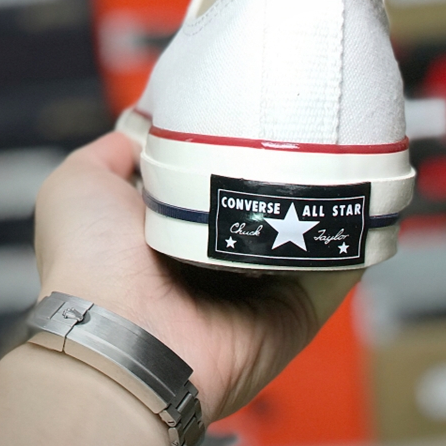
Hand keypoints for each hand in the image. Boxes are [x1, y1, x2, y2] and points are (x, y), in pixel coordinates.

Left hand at [34, 133, 360, 424]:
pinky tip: (365, 196)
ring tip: (348, 150)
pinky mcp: (298, 313)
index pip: (220, 184)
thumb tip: (148, 130)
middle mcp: (221, 263)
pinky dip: (356, 237)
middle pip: (271, 205)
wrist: (118, 335)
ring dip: (329, 198)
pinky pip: (339, 270)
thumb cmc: (91, 260)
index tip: (260, 109)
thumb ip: (115, 152)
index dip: (238, 148)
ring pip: (311, 234)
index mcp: (176, 234)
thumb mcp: (79, 185)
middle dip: (290, 167)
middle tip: (311, 122)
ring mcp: (264, 290)